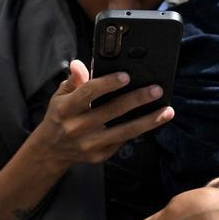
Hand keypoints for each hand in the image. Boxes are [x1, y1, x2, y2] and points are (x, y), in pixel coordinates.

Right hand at [33, 60, 173, 167]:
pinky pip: (123, 141)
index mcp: (66, 108)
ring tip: (167, 111)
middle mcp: (77, 127)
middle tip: (156, 89)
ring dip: (149, 121)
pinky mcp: (99, 155)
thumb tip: (80, 64)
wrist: (51, 150)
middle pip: (112, 111)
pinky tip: (154, 120)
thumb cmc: (60, 116)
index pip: (88, 93)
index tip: (127, 75)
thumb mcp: (60, 96)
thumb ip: (74, 80)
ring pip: (124, 131)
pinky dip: (139, 130)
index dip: (108, 83)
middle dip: (137, 99)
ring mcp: (89, 144)